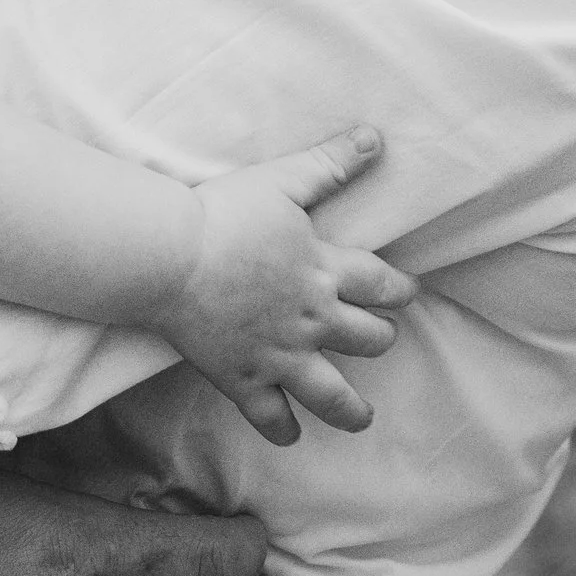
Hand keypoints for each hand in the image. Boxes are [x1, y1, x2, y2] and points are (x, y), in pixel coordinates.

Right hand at [162, 127, 415, 443]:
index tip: (406, 294)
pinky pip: (270, 416)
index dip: (399, 290)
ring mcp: (279, 354)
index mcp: (325, 270)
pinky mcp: (243, 378)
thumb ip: (329, 163)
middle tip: (381, 338)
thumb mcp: (282, 179)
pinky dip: (282, 429)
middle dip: (380, 339)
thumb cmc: (223, 214)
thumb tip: (374, 139)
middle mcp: (312, 319)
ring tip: (362, 418)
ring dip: (351, 409)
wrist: (169, 257)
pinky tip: (291, 436)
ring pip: (331, 393)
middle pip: (368, 339)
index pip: (382, 284)